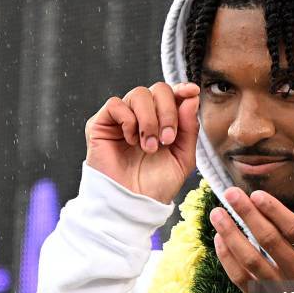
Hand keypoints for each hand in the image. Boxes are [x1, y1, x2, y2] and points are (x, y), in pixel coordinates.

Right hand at [85, 82, 199, 202]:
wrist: (134, 204)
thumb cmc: (157, 185)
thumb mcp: (183, 158)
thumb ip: (189, 129)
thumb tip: (191, 97)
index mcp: (164, 122)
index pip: (172, 94)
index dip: (182, 89)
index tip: (191, 92)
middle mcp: (143, 116)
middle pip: (158, 89)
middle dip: (168, 111)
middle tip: (167, 139)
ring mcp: (122, 119)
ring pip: (138, 94)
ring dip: (149, 120)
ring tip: (149, 146)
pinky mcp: (101, 124)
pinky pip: (116, 104)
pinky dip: (128, 120)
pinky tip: (131, 141)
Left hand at [210, 187, 293, 292]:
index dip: (275, 211)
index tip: (257, 195)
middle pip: (270, 242)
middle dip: (248, 215)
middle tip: (231, 194)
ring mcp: (281, 292)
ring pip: (251, 260)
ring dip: (231, 234)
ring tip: (217, 214)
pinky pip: (241, 279)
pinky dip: (227, 258)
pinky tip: (219, 239)